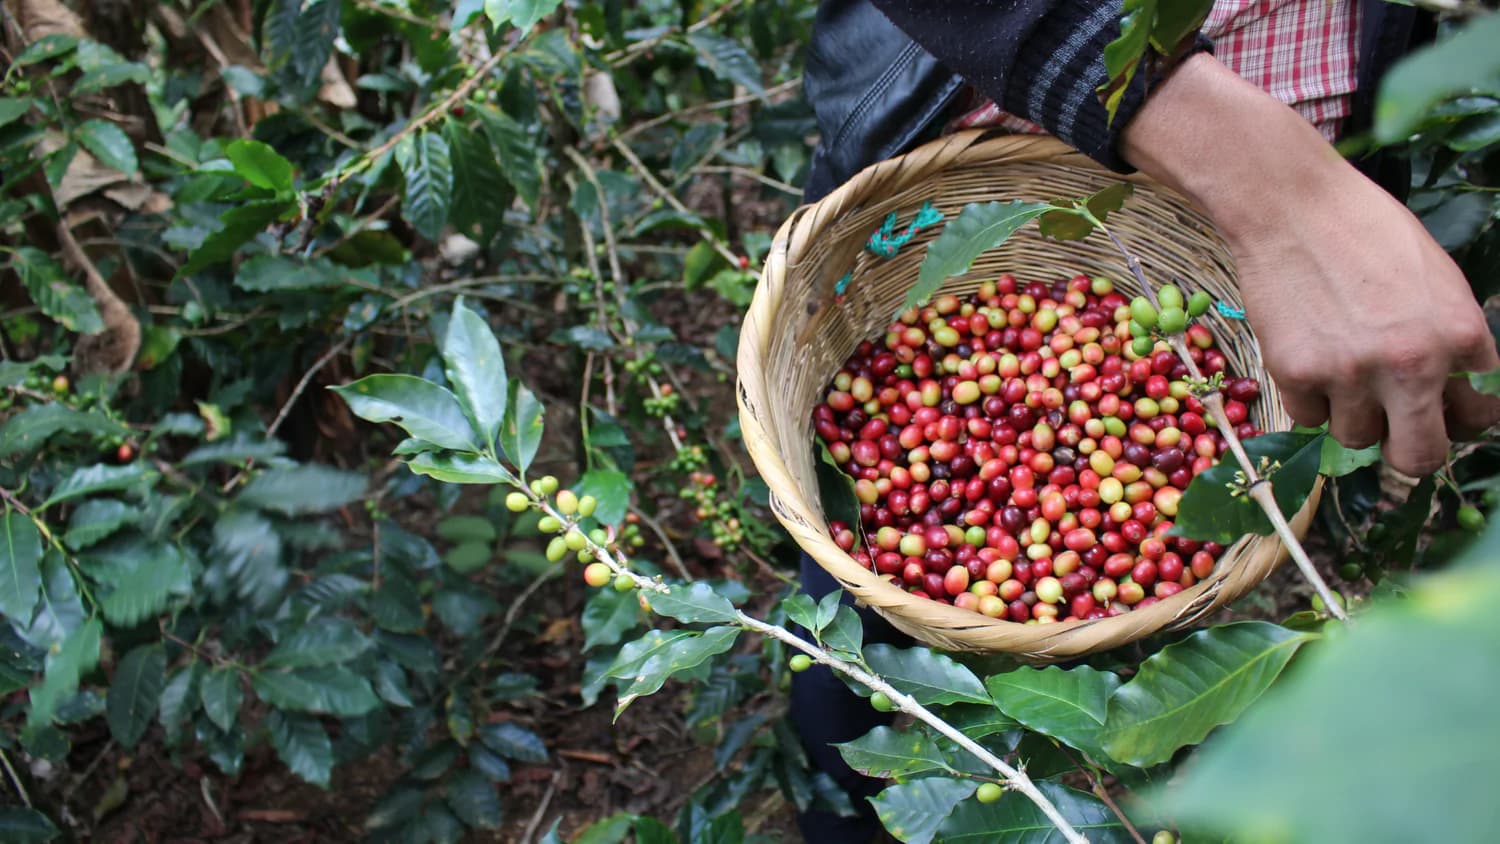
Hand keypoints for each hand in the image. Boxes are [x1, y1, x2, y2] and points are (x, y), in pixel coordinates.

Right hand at [1121, 55, 1499, 474]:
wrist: (1290, 205)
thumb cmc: (1364, 229)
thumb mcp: (1435, 278)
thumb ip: (1450, 338)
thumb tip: (1453, 393)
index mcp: (1459, 333)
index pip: (1479, 413)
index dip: (1460, 415)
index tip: (1445, 412)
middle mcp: (1411, 363)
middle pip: (1419, 456)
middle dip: (1411, 450)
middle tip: (1398, 433)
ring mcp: (1349, 373)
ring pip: (1356, 437)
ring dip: (1352, 414)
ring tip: (1341, 371)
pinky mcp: (1295, 373)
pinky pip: (1307, 416)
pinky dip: (1309, 396)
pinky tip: (1307, 355)